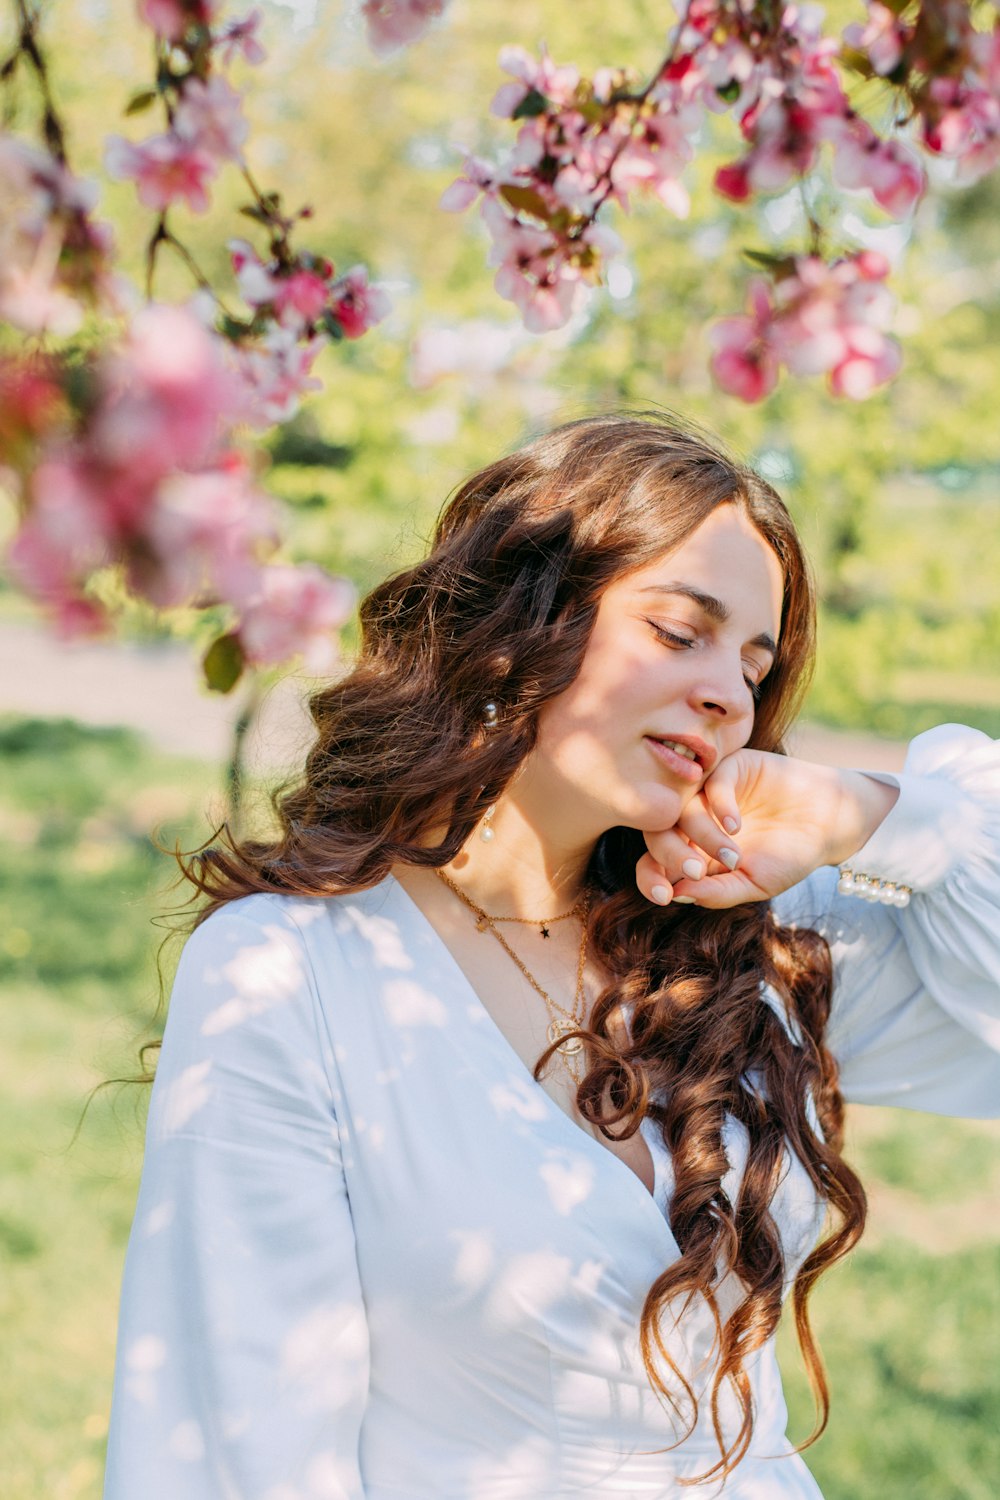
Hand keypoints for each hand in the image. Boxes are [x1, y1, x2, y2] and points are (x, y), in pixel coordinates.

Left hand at [635, 750, 898, 908]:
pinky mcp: (731, 767)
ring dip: (701, 834)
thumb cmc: (790, 858)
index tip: (663, 895)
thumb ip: (716, 892)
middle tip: (696, 870)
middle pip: (657, 833)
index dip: (650, 880)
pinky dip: (718, 804)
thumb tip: (676, 894)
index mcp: (692, 851)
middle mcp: (692, 820)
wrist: (830, 824)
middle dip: (670, 856)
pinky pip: (710, 781)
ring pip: (681, 808)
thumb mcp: (753, 884)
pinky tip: (736, 825)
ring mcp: (709, 792)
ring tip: (733, 855)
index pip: (654, 864)